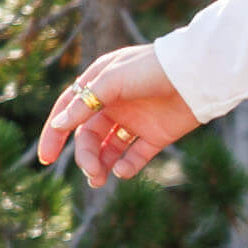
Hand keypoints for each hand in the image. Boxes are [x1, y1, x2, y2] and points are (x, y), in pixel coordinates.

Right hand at [37, 46, 199, 186]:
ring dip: (101, 164)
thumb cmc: (154, 69)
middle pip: (89, 135)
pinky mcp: (158, 135)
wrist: (201, 74)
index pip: (69, 111)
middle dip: (85, 155)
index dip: (55, 134)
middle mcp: (116, 104)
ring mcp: (137, 120)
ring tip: (100, 178)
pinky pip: (136, 156)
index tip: (46, 158)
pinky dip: (127, 166)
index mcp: (100, 85)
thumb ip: (86, 103)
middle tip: (91, 172)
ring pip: (109, 149)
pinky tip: (123, 170)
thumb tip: (58, 124)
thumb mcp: (114, 80)